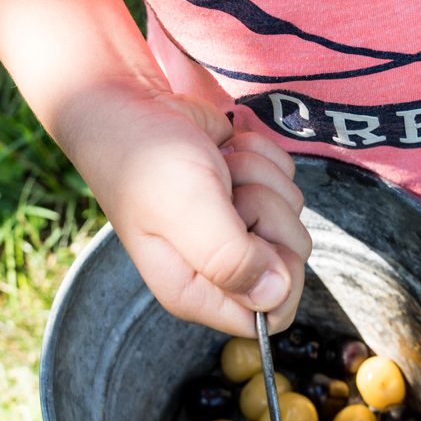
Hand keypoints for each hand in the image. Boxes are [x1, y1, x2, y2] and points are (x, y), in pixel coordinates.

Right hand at [70, 91, 309, 335]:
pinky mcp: (250, 191)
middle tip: (228, 194)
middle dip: (270, 216)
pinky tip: (224, 151)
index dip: (281, 280)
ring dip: (261, 180)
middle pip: (290, 263)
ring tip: (216, 169)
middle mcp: (221, 268)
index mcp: (198, 291)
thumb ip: (232, 259)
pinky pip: (288, 180)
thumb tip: (276, 295)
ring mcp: (238, 229)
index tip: (260, 241)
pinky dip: (263, 157)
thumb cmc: (146, 158)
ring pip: (292, 216)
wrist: (129, 102)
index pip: (270, 319)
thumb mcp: (188, 209)